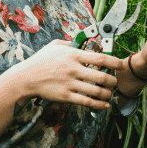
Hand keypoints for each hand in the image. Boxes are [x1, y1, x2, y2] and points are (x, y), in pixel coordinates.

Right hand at [7, 40, 121, 109]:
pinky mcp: (65, 96)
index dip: (114, 61)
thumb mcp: (54, 46)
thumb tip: (80, 42)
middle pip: (102, 76)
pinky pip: (87, 102)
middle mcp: (73, 69)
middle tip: (114, 82)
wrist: (25, 78)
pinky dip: (99, 105)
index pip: (100, 57)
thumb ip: (69, 43)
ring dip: (107, 94)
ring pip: (96, 91)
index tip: (121, 64)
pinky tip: (104, 105)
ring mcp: (70, 84)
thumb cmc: (40, 61)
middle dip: (113, 81)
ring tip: (109, 94)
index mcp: (73, 55)